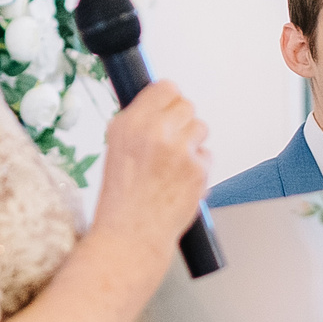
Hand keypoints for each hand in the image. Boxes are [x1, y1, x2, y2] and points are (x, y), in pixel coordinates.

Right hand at [93, 81, 209, 266]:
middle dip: (181, 121)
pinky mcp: (198, 170)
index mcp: (130, 124)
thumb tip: (158, 105)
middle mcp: (155, 133)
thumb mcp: (116, 148)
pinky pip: (206, 155)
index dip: (167, 100)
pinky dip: (197, 166)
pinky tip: (180, 180)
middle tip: (171, 141)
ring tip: (173, 164)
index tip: (166, 109)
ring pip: (200, 127)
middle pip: (186, 105)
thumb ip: (138, 123)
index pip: (164, 88)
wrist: (132, 233)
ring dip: (192, 142)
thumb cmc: (122, 197)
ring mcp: (179, 151)